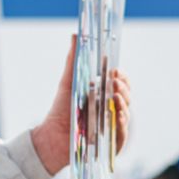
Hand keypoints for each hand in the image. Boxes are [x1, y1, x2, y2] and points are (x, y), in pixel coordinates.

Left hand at [31, 35, 132, 174]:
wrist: (51, 137)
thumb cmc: (62, 110)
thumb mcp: (68, 82)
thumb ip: (73, 60)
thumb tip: (76, 35)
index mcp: (105, 95)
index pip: (121, 83)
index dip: (121, 76)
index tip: (114, 70)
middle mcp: (112, 110)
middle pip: (126, 96)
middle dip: (123, 87)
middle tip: (114, 80)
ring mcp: (113, 126)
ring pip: (126, 113)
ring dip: (123, 103)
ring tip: (115, 95)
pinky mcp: (111, 143)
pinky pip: (122, 134)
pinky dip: (121, 124)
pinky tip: (117, 115)